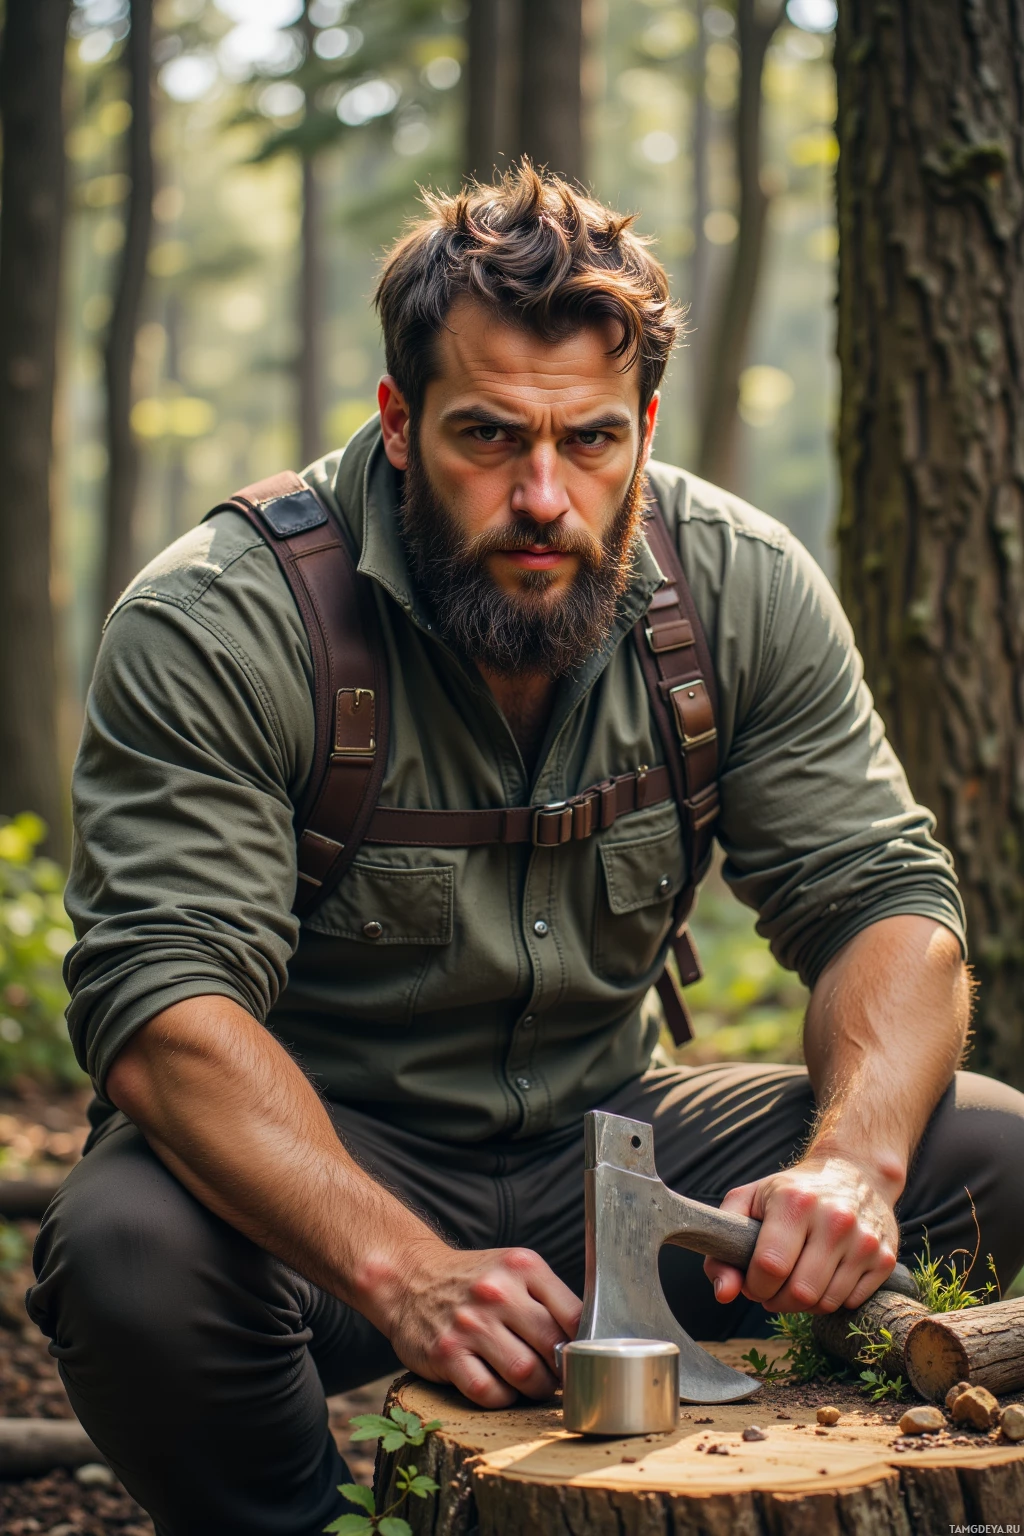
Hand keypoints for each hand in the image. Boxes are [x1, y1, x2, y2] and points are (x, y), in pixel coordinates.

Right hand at [365, 1239, 581, 1408]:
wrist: (409, 1278)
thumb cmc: (473, 1281)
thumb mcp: (514, 1270)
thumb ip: (549, 1298)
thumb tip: (588, 1344)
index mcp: (522, 1267)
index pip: (575, 1315)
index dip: (583, 1345)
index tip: (580, 1357)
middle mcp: (496, 1291)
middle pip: (552, 1347)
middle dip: (561, 1371)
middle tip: (557, 1376)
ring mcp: (469, 1324)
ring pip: (524, 1373)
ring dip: (535, 1388)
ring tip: (532, 1384)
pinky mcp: (445, 1354)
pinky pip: (489, 1393)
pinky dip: (502, 1399)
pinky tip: (500, 1387)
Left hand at [703, 1153, 900, 1313]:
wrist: (854, 1171)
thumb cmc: (792, 1191)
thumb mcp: (749, 1201)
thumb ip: (723, 1247)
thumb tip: (724, 1294)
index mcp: (795, 1202)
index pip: (770, 1266)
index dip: (754, 1285)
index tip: (754, 1280)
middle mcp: (835, 1219)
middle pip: (799, 1292)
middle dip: (777, 1300)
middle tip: (773, 1288)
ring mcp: (863, 1240)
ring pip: (825, 1303)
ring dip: (804, 1304)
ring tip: (796, 1280)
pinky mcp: (883, 1258)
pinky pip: (851, 1303)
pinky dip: (832, 1300)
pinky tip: (824, 1277)